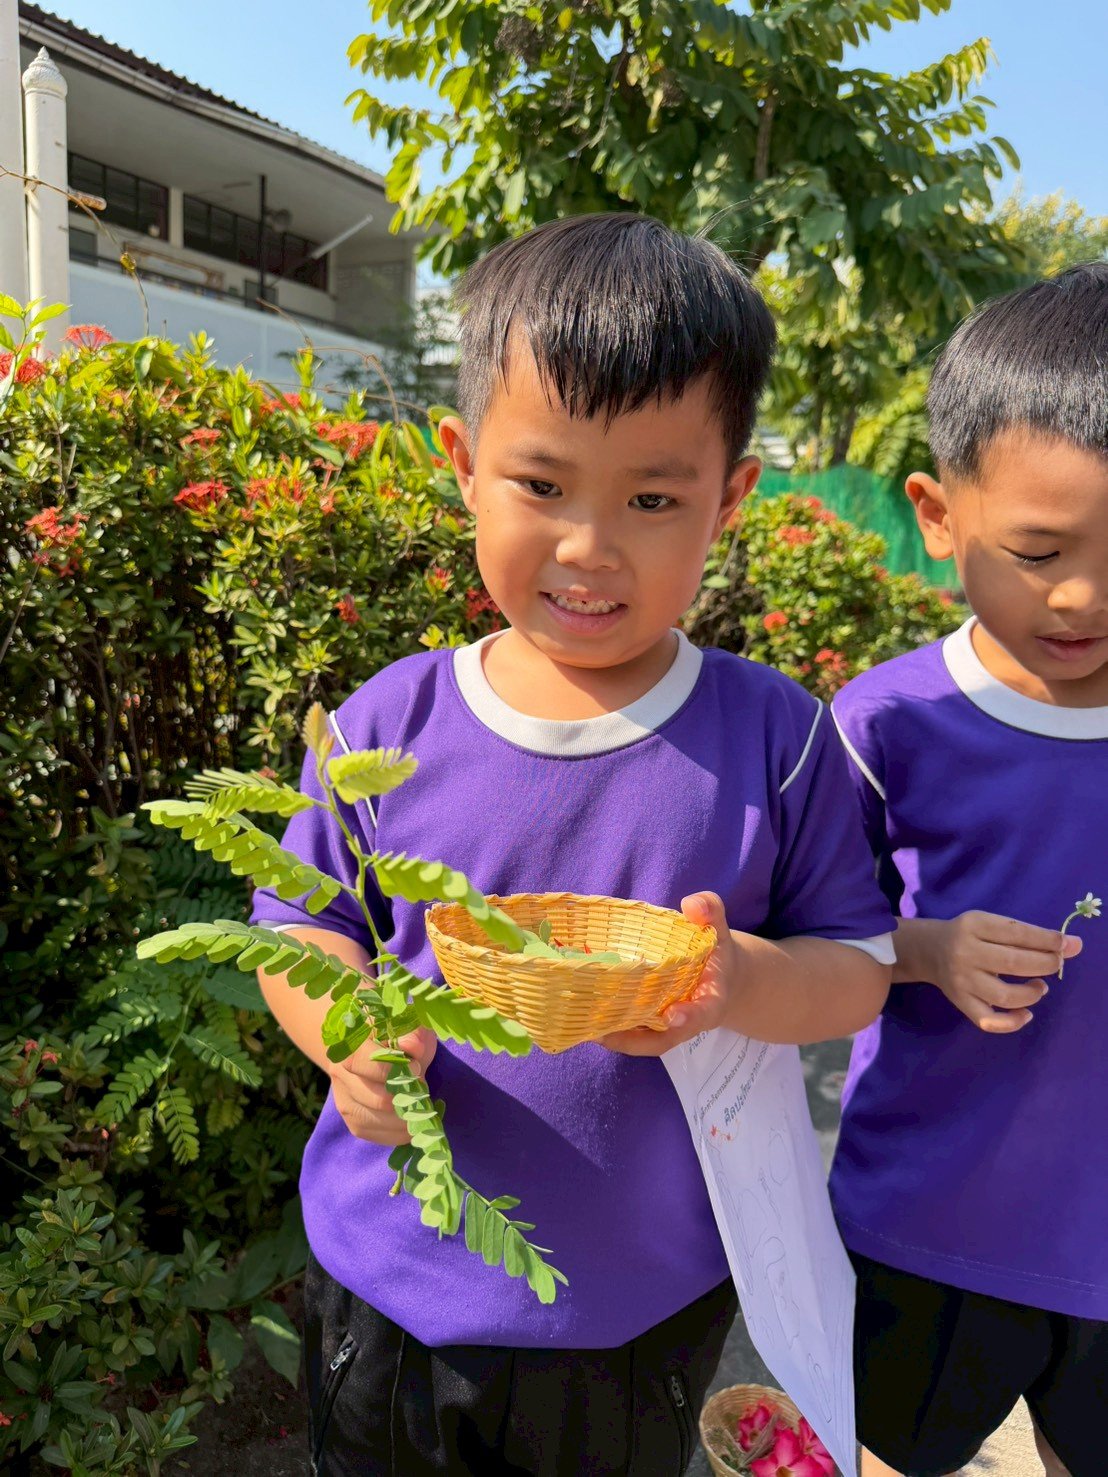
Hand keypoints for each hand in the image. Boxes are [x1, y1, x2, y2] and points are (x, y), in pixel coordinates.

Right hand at [329, 1027, 436, 1143]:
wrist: (368, 1050)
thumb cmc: (393, 1034)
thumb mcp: (405, 1025)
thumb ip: (411, 1033)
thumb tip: (413, 1047)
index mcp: (349, 1045)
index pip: (361, 1062)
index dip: (391, 1069)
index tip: (415, 1068)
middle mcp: (340, 1075)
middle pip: (377, 1099)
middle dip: (407, 1098)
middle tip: (423, 1090)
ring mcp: (344, 1101)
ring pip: (378, 1121)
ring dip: (406, 1118)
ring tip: (421, 1106)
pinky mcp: (353, 1123)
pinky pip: (379, 1135)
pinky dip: (400, 1132)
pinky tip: (412, 1120)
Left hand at [599, 892, 738, 1055]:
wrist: (717, 975)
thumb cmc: (714, 953)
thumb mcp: (718, 929)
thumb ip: (711, 911)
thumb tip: (691, 904)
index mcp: (709, 1002)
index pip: (701, 1014)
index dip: (687, 1017)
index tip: (672, 1014)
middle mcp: (684, 1021)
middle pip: (661, 1040)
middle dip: (633, 1040)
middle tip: (603, 1033)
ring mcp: (664, 1026)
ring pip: (640, 1041)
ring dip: (614, 1038)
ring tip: (585, 1030)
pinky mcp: (648, 1023)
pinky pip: (630, 1031)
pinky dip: (609, 1028)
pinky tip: (582, 1015)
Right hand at [924, 911, 1081, 1033]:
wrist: (929, 951)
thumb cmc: (970, 935)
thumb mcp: (991, 924)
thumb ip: (1029, 934)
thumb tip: (1073, 945)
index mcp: (974, 925)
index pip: (1016, 933)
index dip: (1047, 940)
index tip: (1067, 945)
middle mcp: (965, 952)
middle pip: (1012, 963)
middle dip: (1045, 964)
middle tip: (1056, 964)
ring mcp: (962, 981)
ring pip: (1004, 995)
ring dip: (1032, 993)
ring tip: (1040, 986)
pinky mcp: (961, 1003)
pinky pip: (988, 1021)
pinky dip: (1012, 1022)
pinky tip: (1026, 1013)